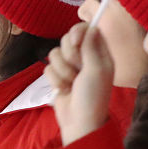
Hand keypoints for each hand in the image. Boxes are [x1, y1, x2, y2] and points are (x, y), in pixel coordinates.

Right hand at [45, 23, 114, 146]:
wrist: (79, 122)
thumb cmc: (93, 97)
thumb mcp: (96, 70)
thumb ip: (91, 47)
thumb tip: (91, 26)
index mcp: (99, 54)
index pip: (88, 29)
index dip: (78, 31)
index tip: (74, 41)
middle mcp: (85, 58)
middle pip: (67, 39)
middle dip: (69, 56)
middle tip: (78, 70)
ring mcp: (70, 67)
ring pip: (55, 53)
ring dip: (62, 71)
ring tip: (72, 83)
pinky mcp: (58, 76)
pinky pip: (48, 67)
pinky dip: (55, 80)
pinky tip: (64, 90)